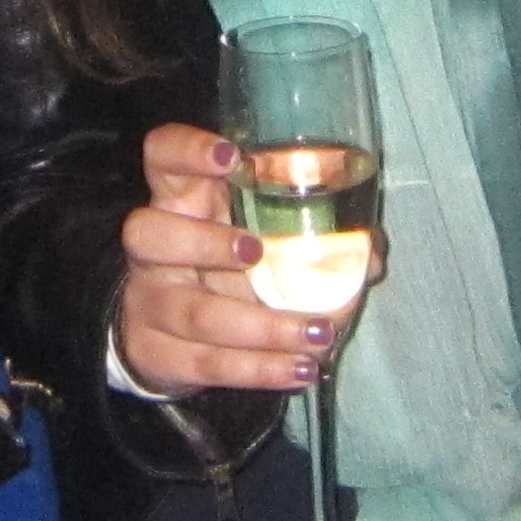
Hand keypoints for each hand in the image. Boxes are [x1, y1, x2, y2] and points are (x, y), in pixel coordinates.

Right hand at [113, 120, 337, 398]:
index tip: (231, 156)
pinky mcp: (160, 355)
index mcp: (179, 200)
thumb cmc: (222, 267)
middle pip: (149, 234)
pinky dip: (260, 369)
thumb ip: (310, 232)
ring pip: (193, 313)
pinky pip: (209, 363)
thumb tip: (371, 252)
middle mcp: (153, 250)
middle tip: (257, 251)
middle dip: (204, 243)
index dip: (188, 151)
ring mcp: (150, 303)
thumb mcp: (253, 235)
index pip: (162, 156)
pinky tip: (299, 368)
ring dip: (262, 326)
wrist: (165, 337)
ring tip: (319, 331)